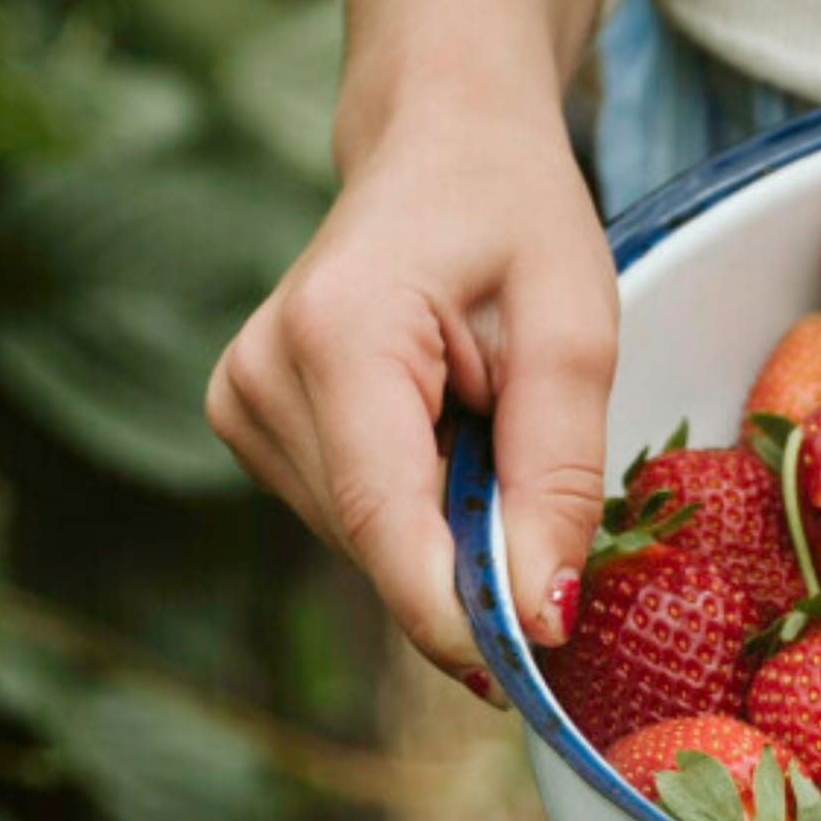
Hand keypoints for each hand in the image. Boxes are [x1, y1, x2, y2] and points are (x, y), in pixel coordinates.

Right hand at [208, 107, 614, 679]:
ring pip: (369, 537)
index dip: (453, 615)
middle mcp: (262, 374)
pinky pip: (356, 512)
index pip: (385, 520)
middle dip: (472, 556)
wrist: (442, 143)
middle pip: (380, 539)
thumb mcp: (577, 330)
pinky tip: (448, 428)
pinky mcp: (251, 420)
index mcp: (337, 335)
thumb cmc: (515, 216)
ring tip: (490, 418)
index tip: (524, 678)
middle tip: (551, 498)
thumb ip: (559, 475)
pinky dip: (420, 499)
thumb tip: (540, 614)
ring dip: (448, 517)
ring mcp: (242, 400)